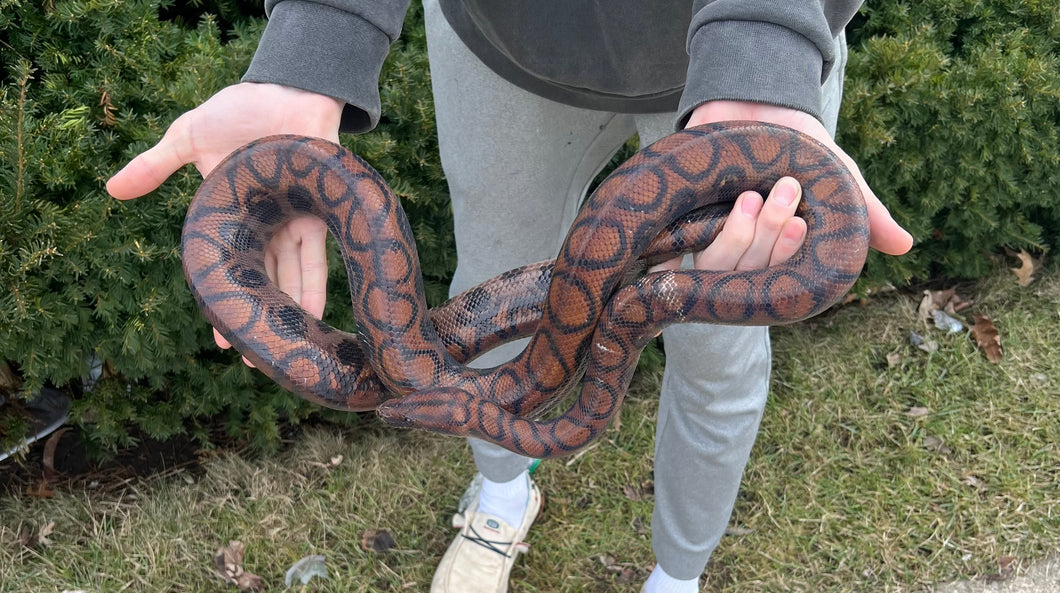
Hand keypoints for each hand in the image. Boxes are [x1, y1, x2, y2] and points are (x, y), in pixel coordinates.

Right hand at [106, 82, 343, 361]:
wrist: (286, 88)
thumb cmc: (240, 112)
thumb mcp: (189, 138)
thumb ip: (155, 166)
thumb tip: (111, 190)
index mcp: (237, 217)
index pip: (229, 269)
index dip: (226, 303)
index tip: (222, 340)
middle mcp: (268, 227)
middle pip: (262, 283)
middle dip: (259, 320)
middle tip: (256, 362)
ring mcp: (295, 222)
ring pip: (291, 279)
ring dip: (288, 315)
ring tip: (284, 350)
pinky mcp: (319, 213)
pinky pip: (317, 258)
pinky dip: (313, 287)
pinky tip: (312, 317)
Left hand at [687, 100, 913, 258]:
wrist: (751, 98)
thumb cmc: (796, 144)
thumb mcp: (834, 174)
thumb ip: (863, 209)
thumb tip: (907, 245)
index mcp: (776, 253)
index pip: (780, 279)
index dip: (786, 255)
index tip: (800, 224)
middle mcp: (742, 256)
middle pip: (749, 275)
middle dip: (768, 238)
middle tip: (784, 194)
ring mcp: (708, 242)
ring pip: (717, 267)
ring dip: (739, 235)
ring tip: (751, 197)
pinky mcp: (678, 229)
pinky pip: (680, 256)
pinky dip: (700, 240)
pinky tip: (726, 211)